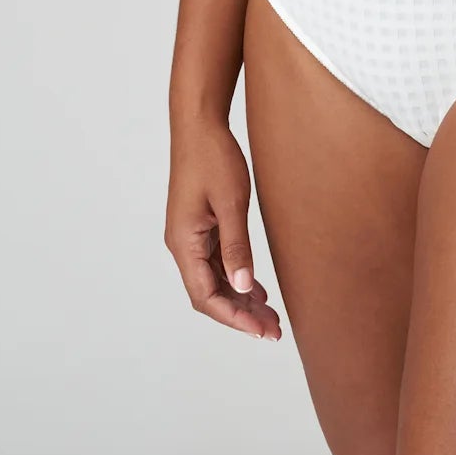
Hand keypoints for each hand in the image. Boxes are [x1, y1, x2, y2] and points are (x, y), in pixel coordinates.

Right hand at [165, 118, 281, 340]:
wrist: (199, 124)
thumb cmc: (214, 157)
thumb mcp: (231, 202)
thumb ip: (236, 246)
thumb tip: (242, 287)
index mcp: (184, 242)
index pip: (205, 296)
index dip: (233, 317)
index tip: (261, 330)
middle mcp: (182, 244)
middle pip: (208, 293)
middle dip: (239, 314)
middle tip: (273, 330)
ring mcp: (189, 235)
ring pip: (213, 279)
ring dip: (239, 298)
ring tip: (270, 314)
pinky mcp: (199, 226)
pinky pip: (215, 262)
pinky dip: (235, 277)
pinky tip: (255, 286)